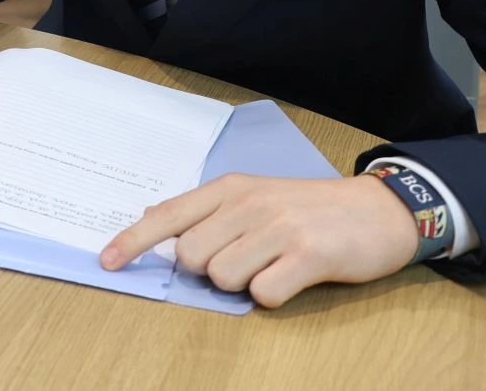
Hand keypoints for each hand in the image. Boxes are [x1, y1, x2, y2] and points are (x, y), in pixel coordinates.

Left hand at [100, 172, 420, 307]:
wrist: (378, 210)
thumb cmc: (309, 208)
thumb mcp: (254, 196)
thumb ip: (208, 212)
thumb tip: (156, 223)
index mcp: (229, 189)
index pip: (168, 215)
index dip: (133, 241)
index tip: (107, 262)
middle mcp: (248, 204)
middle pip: (192, 256)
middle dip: (209, 270)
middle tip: (245, 260)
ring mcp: (278, 228)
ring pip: (223, 277)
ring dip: (242, 284)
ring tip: (273, 266)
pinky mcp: (308, 255)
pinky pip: (263, 294)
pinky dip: (272, 296)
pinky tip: (292, 278)